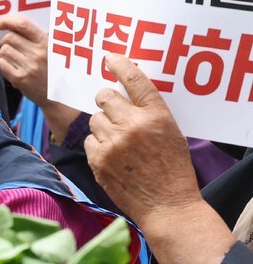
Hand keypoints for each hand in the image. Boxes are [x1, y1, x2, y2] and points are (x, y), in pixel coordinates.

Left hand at [0, 14, 49, 105]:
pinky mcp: (20, 80)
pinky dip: (4, 64)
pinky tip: (13, 67)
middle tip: (12, 46)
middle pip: (9, 38)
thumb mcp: (50, 48)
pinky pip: (2, 64)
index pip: (22, 25)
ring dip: (5, 53)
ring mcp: (28, 67)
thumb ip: (34, 37)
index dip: (7, 21)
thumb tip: (10, 24)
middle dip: (6, 40)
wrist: (57, 94)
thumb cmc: (52, 68)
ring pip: (3, 51)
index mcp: (46, 42)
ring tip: (15, 58)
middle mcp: (37, 54)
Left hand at [84, 54, 200, 229]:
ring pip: (94, 119)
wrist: (167, 205)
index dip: (120, 66)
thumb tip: (125, 97)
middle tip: (112, 109)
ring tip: (117, 140)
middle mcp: (131, 125)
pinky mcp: (98, 160)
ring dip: (102, 125)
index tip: (109, 58)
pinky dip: (97, 145)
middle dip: (106, 100)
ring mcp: (112, 143)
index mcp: (156, 116)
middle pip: (104, 96)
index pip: (134, 80)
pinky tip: (111, 156)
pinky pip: (89, 141)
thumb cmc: (173, 169)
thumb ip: (149, 114)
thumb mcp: (171, 133)